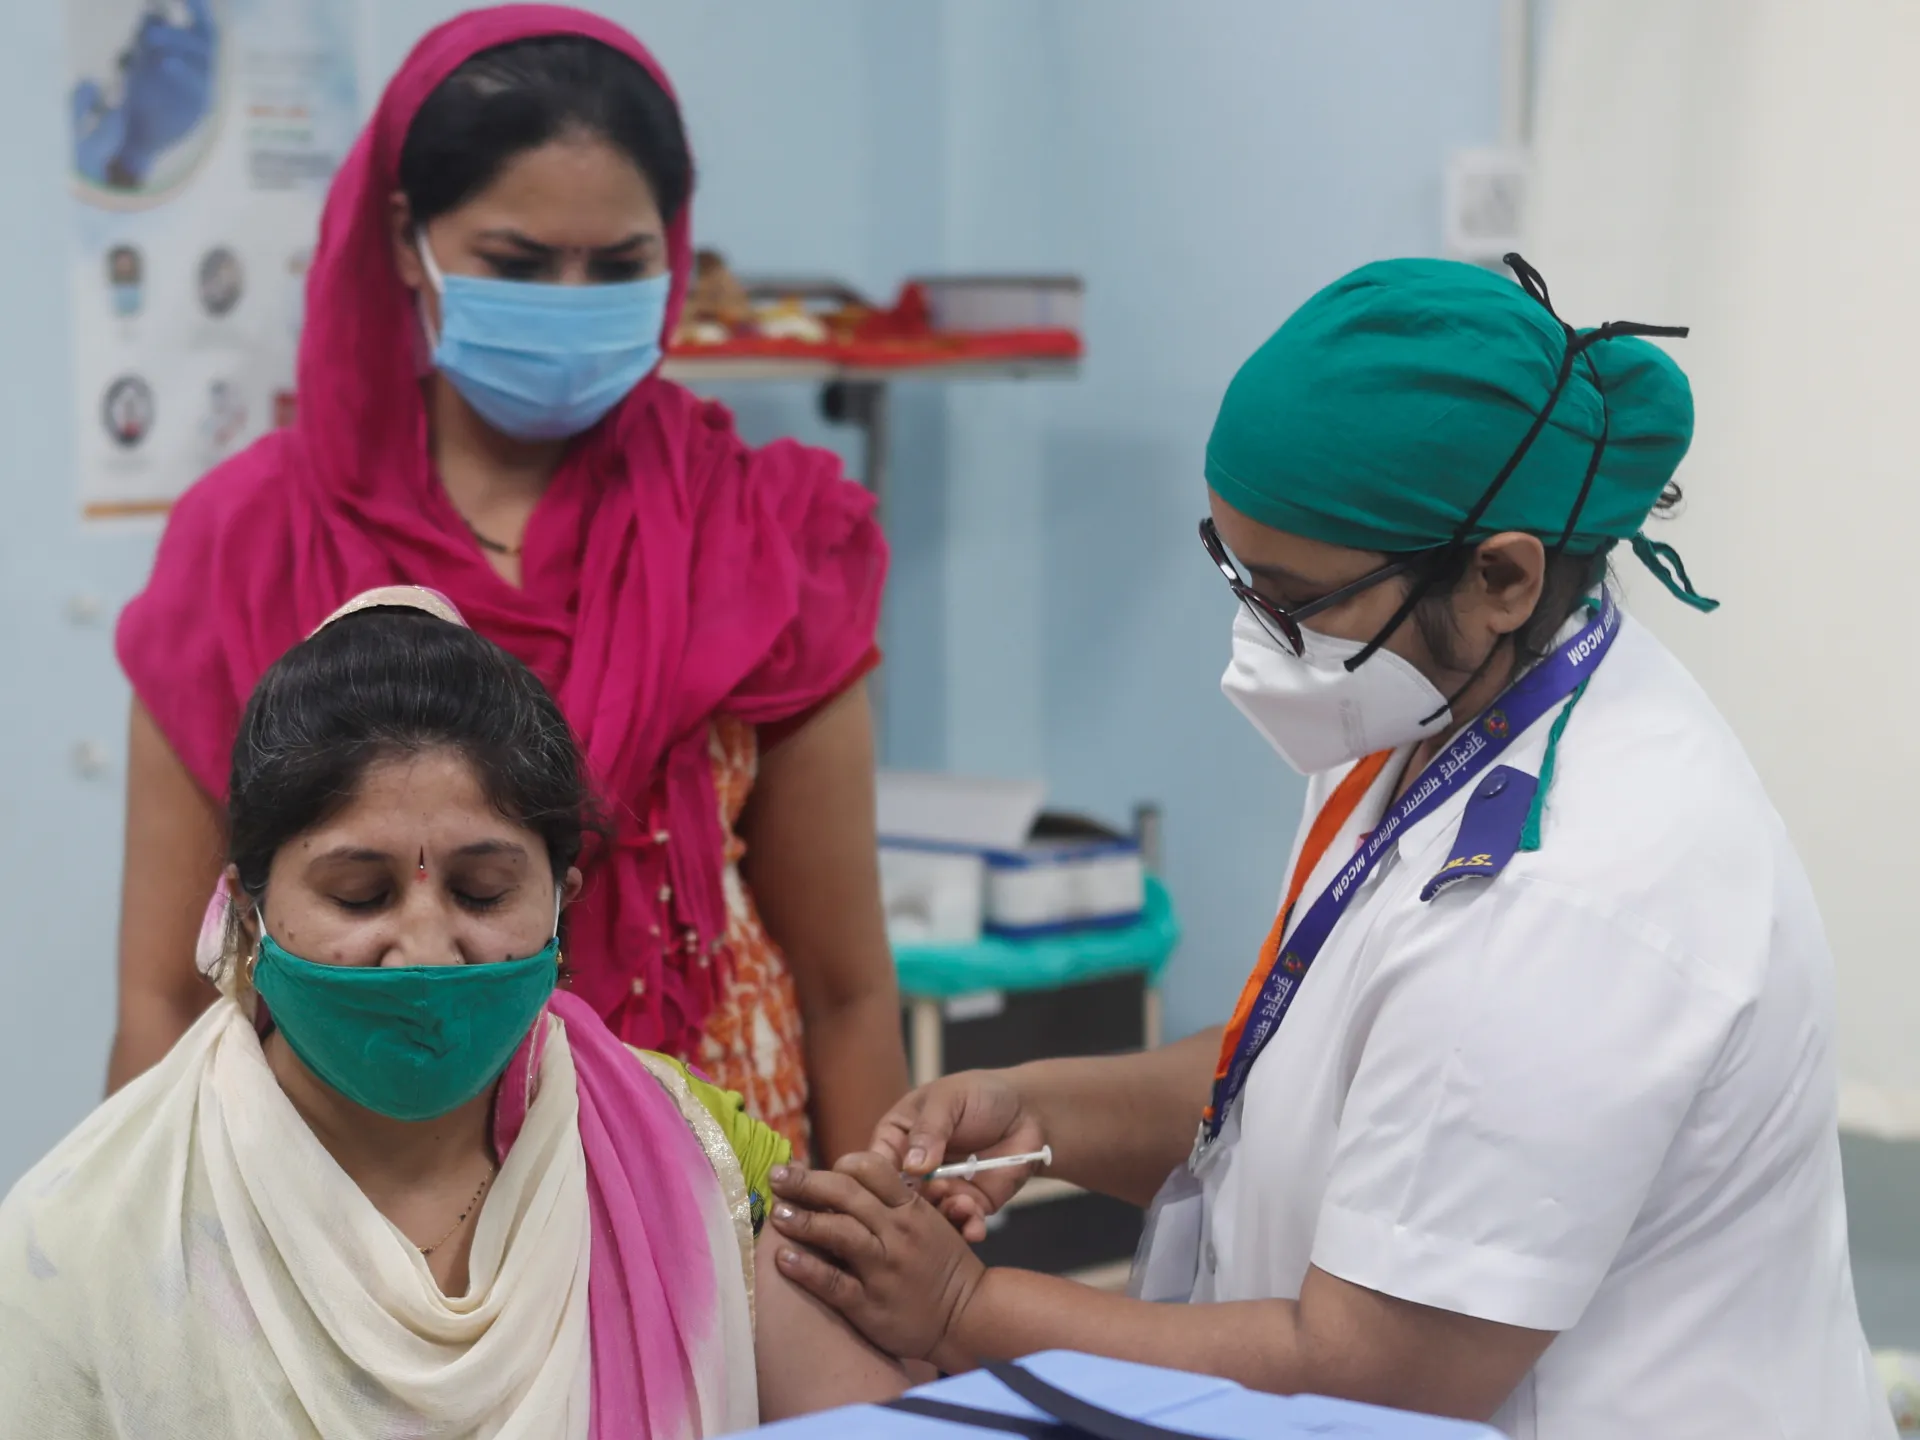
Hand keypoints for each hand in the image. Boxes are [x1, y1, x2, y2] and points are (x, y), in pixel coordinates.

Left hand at [769, 1152, 985, 1366]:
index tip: (812, 1167)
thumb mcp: (928, 1222)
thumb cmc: (941, 1265)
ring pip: (839, 1234)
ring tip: (776, 1213)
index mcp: (911, 1208)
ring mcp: (884, 1268)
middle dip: (806, 1182)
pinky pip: (833, 1282)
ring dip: (803, 1220)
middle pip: (846, 1195)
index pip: (871, 1169)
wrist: (967, 1316)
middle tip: (777, 1176)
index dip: (838, 1164)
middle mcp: (897, 1233)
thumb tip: (843, 1183)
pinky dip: (806, 1269)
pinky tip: (782, 1258)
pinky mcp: (870, 1304)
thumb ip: (891, 1203)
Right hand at [869, 1070, 1044, 1241]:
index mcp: (896, 1138)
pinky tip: (975, 1225)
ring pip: (930, 1218)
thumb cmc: (979, 1094)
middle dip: (913, 1205)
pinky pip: (963, 1224)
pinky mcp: (970, 1205)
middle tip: (936, 1191)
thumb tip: (913, 1166)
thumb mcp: (949, 1099)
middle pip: (897, 1201)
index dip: (874, 1182)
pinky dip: (967, 1228)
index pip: (873, 1166)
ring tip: (961, 1201)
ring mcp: (941, 1190)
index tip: (886, 1192)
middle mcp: (913, 1171)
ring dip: (942, 1217)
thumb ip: (929, 1129)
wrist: (1027, 1109)